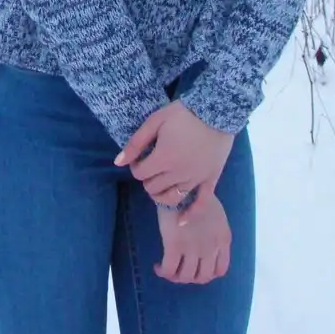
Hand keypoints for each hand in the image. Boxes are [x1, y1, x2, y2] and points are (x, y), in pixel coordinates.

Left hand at [115, 101, 232, 217]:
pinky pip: (200, 204)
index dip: (136, 167)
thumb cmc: (183, 114)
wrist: (216, 112)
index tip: (140, 159)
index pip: (141, 174)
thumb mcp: (155, 121)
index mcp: (163, 159)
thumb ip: (136, 143)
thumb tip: (118, 162)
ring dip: (162, 194)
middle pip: (154, 187)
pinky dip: (190, 214)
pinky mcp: (210, 181)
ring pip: (172, 198)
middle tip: (152, 167)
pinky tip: (181, 221)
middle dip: (148, 179)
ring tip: (161, 184)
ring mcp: (195, 179)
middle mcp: (178, 174)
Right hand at [154, 193, 231, 283]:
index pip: (220, 270)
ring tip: (168, 270)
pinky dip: (163, 272)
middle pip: (202, 277)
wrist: (182, 185)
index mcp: (223, 239)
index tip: (197, 269)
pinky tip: (158, 267)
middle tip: (180, 270)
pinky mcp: (175, 245)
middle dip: (190, 277)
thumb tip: (205, 245)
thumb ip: (215, 232)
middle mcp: (211, 248)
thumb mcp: (217, 214)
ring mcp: (193, 248)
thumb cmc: (197, 194)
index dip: (207, 275)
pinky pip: (169, 269)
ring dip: (176, 277)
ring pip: (185, 276)